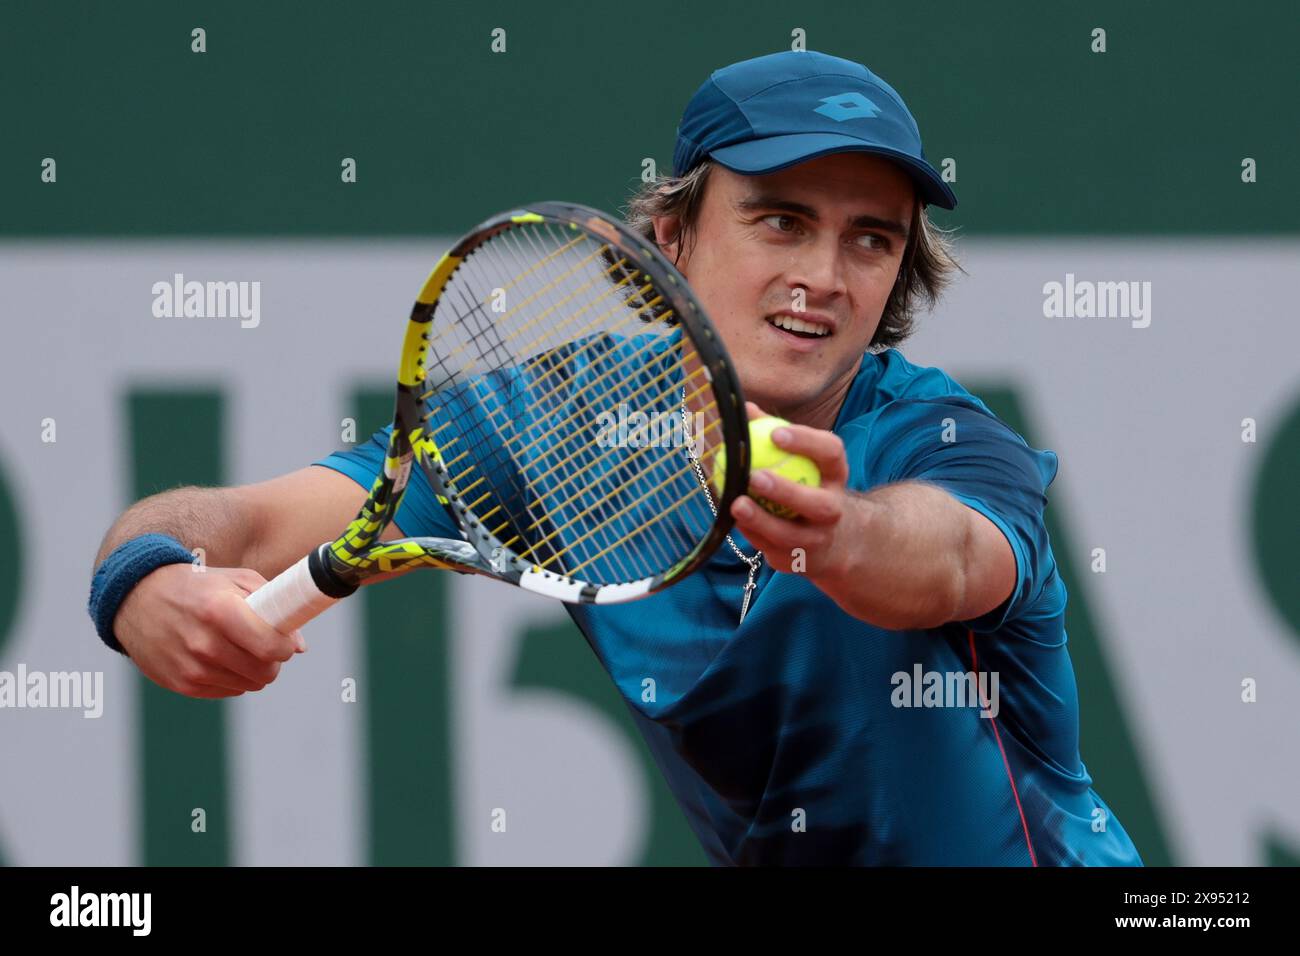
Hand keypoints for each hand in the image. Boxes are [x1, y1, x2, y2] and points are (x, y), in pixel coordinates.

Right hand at [114, 564, 305, 698]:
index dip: (285, 647)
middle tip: (265, 646)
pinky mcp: (181, 684)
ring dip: (253, 670)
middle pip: (264, 672)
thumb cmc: (197, 586)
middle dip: (273, 661)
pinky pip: (227, 691)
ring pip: (248, 685)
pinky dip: (232, 678)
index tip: (284, 641)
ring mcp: (191, 667)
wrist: (138, 598)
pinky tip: (220, 657)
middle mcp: (204, 643)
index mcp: (219, 610)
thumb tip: (300, 646)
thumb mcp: (236, 580)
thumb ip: (274, 606)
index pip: (271, 647)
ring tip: (239, 648)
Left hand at [729, 401, 857, 581]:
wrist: (837, 541)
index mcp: (837, 477)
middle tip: (755, 477)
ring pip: (791, 536)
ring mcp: (818, 541)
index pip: (831, 453)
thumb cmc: (810, 486)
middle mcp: (834, 511)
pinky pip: (770, 549)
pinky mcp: (798, 563)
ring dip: (761, 521)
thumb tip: (745, 409)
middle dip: (788, 491)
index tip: (776, 432)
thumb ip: (776, 434)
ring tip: (736, 504)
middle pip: (818, 504)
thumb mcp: (805, 461)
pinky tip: (730, 517)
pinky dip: (749, 532)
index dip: (806, 442)